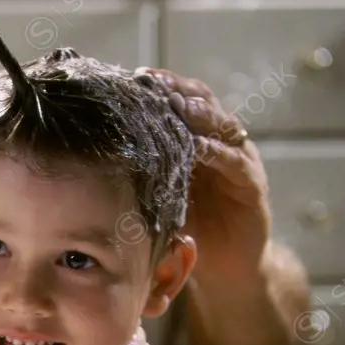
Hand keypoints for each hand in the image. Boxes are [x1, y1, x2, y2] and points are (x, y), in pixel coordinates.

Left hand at [135, 67, 271, 282]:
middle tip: (153, 82)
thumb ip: (140, 172)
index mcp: (196, 140)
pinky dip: (218, 152)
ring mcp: (240, 162)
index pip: (180, 102)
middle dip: (178, 91)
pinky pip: (236, 163)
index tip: (134, 77)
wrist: (224, 267)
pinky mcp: (252, 186)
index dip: (161, 87)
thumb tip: (92, 156)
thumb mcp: (158, 195)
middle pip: (202, 104)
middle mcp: (220, 144)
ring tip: (177, 105)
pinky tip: (199, 147)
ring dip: (200, 114)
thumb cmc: (187, 228)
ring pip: (223, 126)